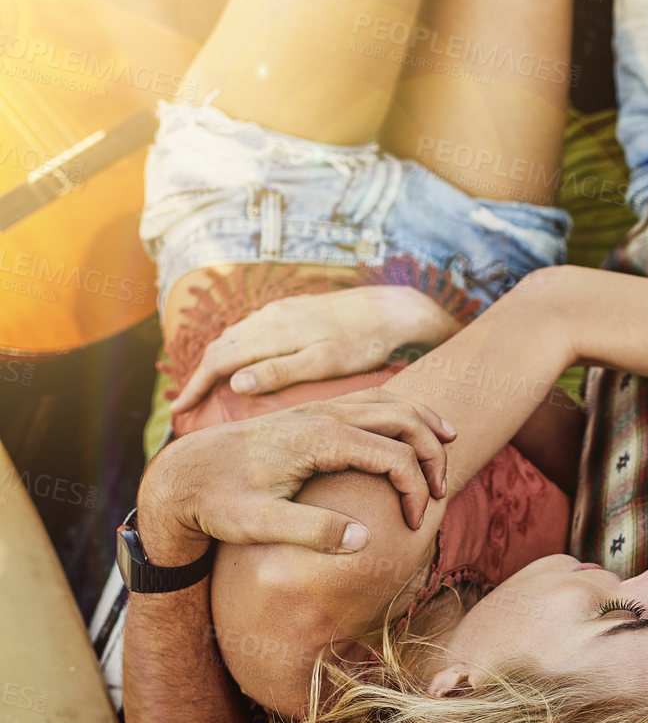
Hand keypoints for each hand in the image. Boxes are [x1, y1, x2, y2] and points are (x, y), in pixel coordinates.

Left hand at [138, 392, 456, 549]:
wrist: (180, 475)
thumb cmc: (218, 503)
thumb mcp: (260, 526)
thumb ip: (314, 532)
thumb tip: (366, 540)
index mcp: (317, 439)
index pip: (392, 455)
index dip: (414, 490)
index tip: (413, 526)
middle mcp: (321, 415)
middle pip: (400, 417)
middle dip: (432, 452)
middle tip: (440, 492)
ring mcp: (316, 410)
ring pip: (387, 401)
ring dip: (421, 424)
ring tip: (448, 445)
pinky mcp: (310, 414)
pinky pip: (368, 402)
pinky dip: (398, 413)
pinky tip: (407, 431)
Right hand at [168, 285, 461, 415]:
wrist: (393, 309)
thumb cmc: (363, 343)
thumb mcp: (324, 361)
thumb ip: (280, 370)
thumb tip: (234, 382)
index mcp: (270, 334)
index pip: (218, 360)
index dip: (195, 387)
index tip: (178, 413)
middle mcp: (267, 318)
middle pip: (219, 348)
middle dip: (198, 378)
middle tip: (183, 408)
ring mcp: (278, 312)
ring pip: (233, 337)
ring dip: (215, 363)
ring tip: (204, 391)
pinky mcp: (291, 311)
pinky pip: (250, 331)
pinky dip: (235, 351)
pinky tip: (240, 367)